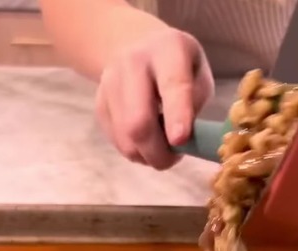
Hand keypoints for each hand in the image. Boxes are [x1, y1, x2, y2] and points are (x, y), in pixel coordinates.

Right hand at [95, 27, 213, 169]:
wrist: (132, 44)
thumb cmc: (176, 63)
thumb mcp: (197, 71)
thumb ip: (195, 103)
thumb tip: (185, 142)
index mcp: (167, 50)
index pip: (172, 84)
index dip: (177, 115)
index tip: (181, 140)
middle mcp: (132, 65)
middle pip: (138, 122)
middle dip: (158, 151)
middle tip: (173, 159)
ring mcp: (109, 86)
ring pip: (126, 139)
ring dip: (147, 155)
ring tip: (161, 149)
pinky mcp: (99, 107)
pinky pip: (117, 142)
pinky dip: (135, 151)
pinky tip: (146, 141)